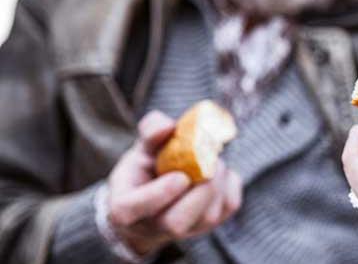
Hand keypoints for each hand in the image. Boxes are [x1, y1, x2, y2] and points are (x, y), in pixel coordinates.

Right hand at [106, 111, 242, 255]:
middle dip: (197, 190)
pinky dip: (230, 182)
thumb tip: (167, 127)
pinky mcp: (212, 225)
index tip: (180, 177)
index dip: (160, 194)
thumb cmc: (146, 170)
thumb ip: (151, 133)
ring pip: (209, 215)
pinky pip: (229, 205)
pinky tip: (218, 171)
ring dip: (217, 181)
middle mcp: (154, 227)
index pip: (134, 209)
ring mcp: (185, 231)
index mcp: (126, 208)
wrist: (162, 197)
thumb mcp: (142, 148)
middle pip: (177, 222)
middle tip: (208, 161)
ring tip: (211, 159)